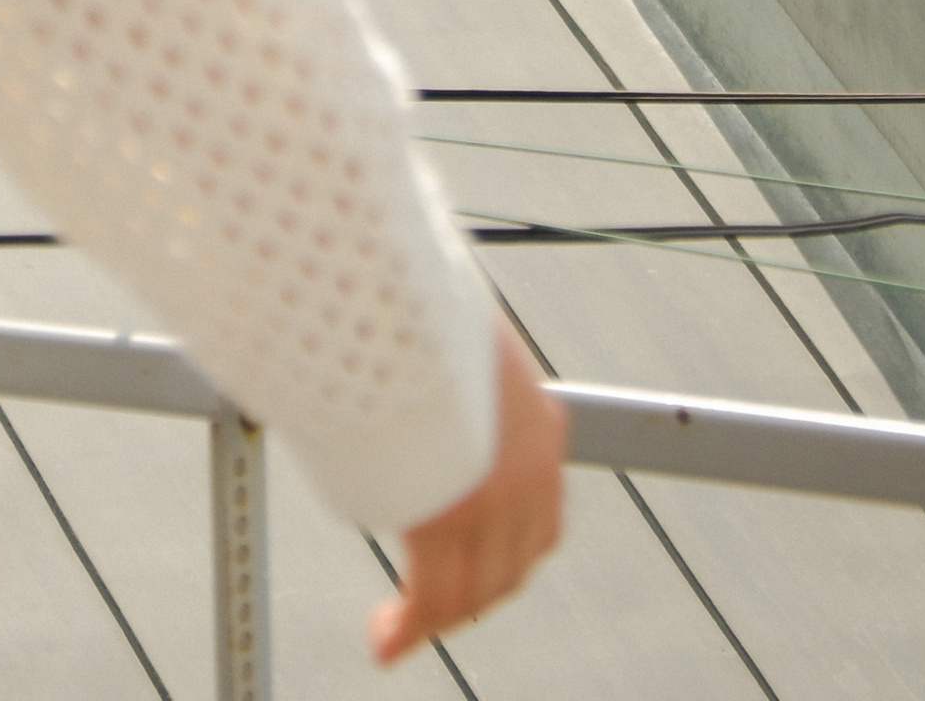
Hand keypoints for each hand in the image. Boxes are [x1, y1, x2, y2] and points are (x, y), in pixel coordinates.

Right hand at [371, 315, 564, 665]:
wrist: (407, 287)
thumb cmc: (418, 296)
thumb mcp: (457, 337)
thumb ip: (450, 373)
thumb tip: (415, 371)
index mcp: (538, 427)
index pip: (538, 521)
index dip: (502, 556)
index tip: (471, 571)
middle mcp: (530, 471)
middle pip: (510, 566)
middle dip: (470, 596)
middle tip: (428, 610)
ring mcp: (493, 498)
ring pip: (473, 590)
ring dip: (436, 617)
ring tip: (395, 629)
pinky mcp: (449, 516)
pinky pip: (431, 595)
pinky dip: (409, 625)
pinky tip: (385, 637)